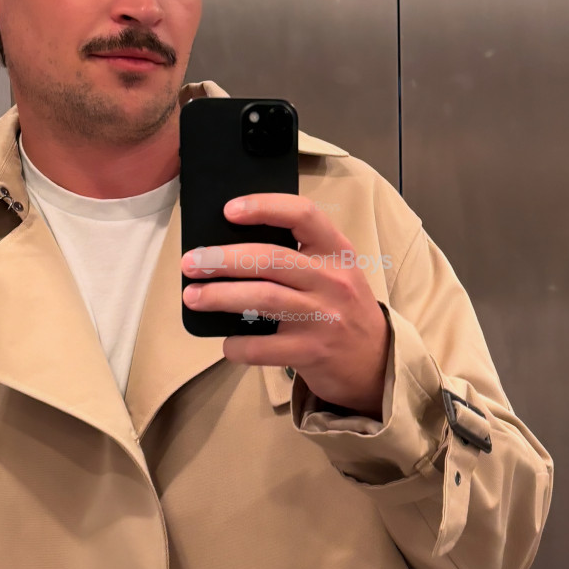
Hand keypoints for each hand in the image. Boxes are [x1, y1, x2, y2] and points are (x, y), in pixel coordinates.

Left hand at [181, 194, 390, 417]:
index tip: (229, 210)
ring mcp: (324, 317)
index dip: (264, 207)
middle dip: (223, 258)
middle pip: (271, 259)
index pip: (303, 215)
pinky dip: (239, 345)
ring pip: (263, 298)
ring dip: (220, 296)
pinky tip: (227, 343)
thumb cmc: (343, 309)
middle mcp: (332, 280)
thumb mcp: (335, 271)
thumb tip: (231, 247)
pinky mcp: (313, 352)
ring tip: (193, 296)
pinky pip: (264, 347)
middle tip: (192, 262)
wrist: (376, 361)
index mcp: (337, 251)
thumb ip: (298, 256)